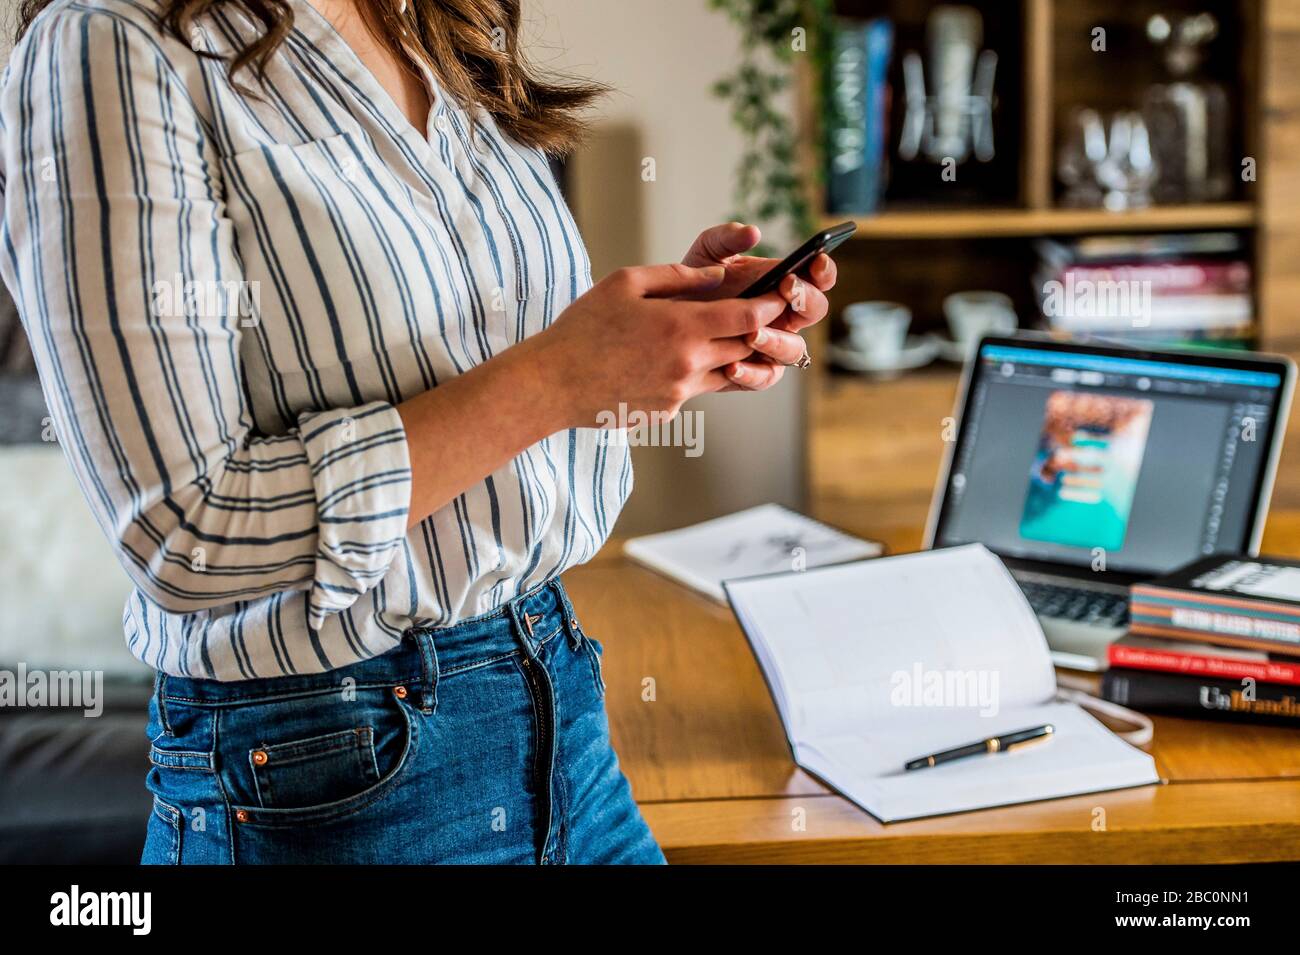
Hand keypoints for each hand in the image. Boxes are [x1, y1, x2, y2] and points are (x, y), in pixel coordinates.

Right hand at [534, 263, 788, 426]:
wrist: (553, 384)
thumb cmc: (583, 327)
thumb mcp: (626, 283)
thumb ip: (678, 277)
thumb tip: (718, 275)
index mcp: (682, 328)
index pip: (748, 318)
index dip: (770, 305)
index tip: (778, 295)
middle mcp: (689, 365)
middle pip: (745, 347)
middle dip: (755, 330)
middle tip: (758, 314)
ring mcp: (680, 393)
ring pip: (725, 372)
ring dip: (728, 353)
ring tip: (713, 334)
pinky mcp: (668, 412)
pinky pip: (694, 390)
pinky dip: (692, 373)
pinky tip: (664, 362)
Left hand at [681, 222, 838, 390]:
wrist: (667, 316)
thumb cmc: (696, 282)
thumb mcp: (707, 252)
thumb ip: (727, 238)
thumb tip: (752, 232)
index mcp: (784, 284)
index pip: (818, 277)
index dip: (823, 270)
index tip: (815, 261)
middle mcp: (784, 316)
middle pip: (815, 311)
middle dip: (806, 299)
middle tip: (785, 288)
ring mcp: (772, 345)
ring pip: (794, 350)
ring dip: (777, 341)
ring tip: (751, 333)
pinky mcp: (753, 371)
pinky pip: (764, 378)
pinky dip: (752, 373)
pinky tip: (732, 365)